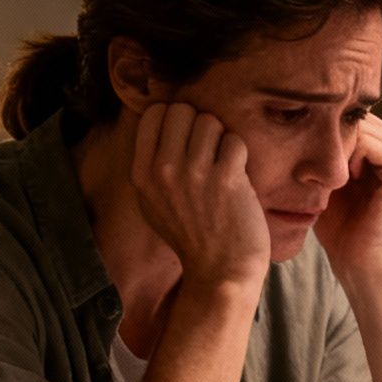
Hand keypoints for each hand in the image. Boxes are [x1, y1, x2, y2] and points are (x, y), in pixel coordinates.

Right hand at [132, 102, 268, 289]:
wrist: (220, 271)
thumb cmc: (191, 236)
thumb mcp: (152, 203)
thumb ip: (151, 163)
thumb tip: (161, 119)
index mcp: (141, 173)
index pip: (154, 113)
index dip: (175, 119)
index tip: (187, 139)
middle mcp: (163, 170)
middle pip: (182, 110)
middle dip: (199, 125)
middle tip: (208, 152)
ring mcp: (194, 174)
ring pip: (210, 121)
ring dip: (221, 139)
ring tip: (222, 165)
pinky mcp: (226, 179)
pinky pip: (234, 140)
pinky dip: (239, 154)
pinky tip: (236, 176)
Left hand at [316, 113, 381, 283]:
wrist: (356, 257)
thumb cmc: (336, 222)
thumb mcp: (324, 176)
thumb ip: (323, 147)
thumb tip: (301, 118)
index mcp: (380, 143)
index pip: (350, 112)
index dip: (325, 126)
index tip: (309, 153)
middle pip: (356, 115)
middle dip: (332, 134)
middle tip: (319, 166)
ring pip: (362, 126)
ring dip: (340, 146)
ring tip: (334, 175)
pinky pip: (371, 143)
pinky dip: (352, 156)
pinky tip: (347, 179)